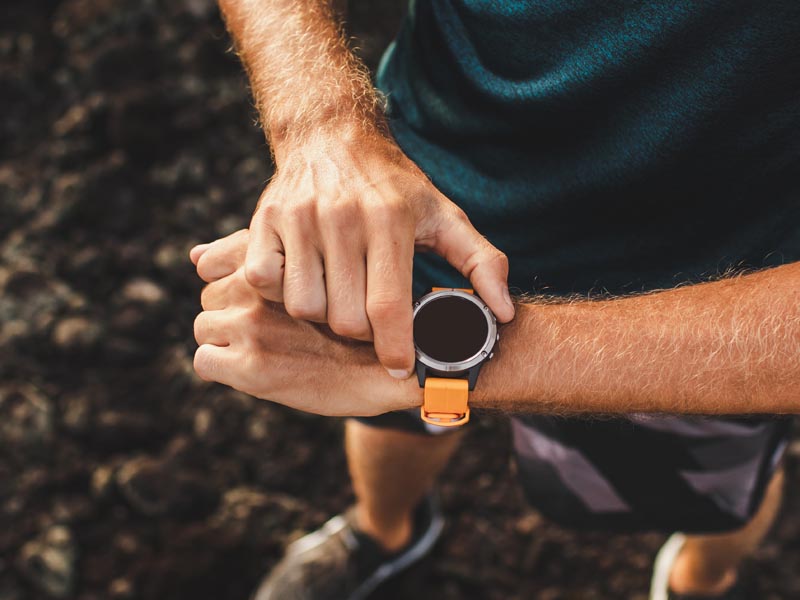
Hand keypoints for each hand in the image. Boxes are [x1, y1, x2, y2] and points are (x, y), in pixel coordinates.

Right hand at [190, 129, 514, 378]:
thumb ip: (481, 263)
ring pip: (304, 306)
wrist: (331, 137)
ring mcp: (298, 217)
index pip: (388, 305)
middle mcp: (341, 216)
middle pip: (344, 317)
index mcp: (390, 219)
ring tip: (337, 295)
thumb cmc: (394, 187)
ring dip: (322, 314)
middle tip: (368, 319)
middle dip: (360, 332)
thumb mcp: (444, 216)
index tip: (399, 369)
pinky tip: (304, 279)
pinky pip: (264, 283)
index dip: (395, 347)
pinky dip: (282, 292)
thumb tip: (502, 313)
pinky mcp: (264, 219)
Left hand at [193, 266, 420, 415]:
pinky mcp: (254, 368)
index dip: (236, 287)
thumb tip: (196, 257)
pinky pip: (205, 362)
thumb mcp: (318, 265)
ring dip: (226, 340)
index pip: (216, 266)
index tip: (262, 303)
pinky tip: (257, 369)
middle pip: (209, 296)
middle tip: (267, 329)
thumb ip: (260, 254)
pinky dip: (222, 368)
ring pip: (204, 326)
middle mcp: (261, 288)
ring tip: (265, 348)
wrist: (400, 361)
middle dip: (231, 312)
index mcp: (279, 257)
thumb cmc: (358, 309)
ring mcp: (255, 327)